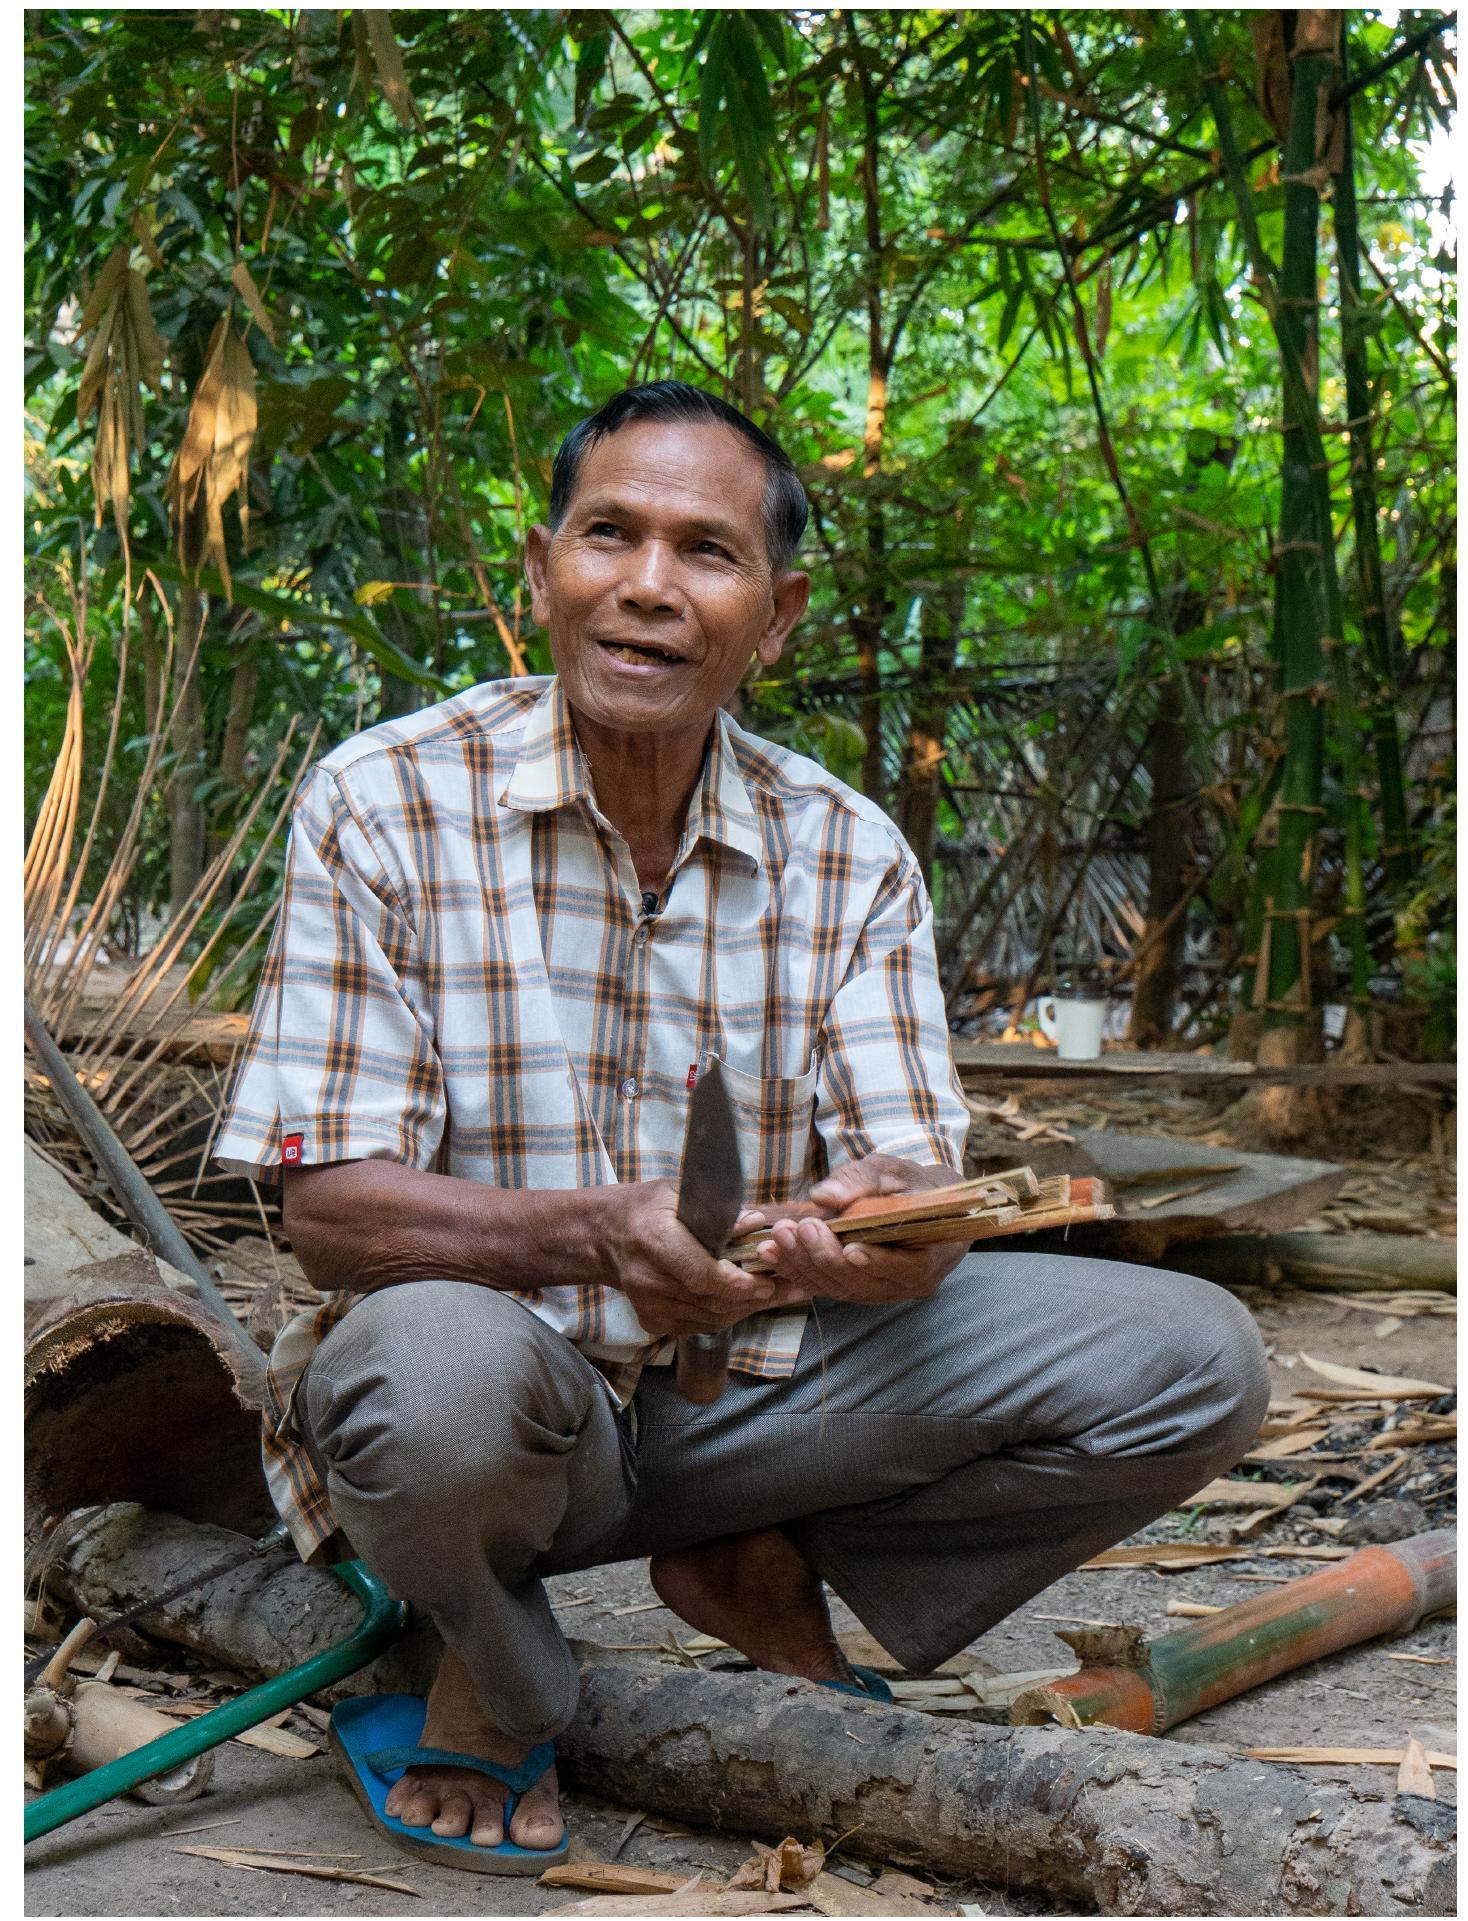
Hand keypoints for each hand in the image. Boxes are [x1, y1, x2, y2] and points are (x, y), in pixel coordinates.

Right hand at [602, 1179, 802, 1340]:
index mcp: (653, 1240)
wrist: (604, 1236)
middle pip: (711, 1301)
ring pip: (711, 1318)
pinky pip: (701, 1325)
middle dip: (754, 1296)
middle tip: (789, 1286)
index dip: (736, 1283)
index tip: (766, 1280)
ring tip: (777, 1293)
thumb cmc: (646, 1208)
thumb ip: (719, 1211)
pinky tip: (746, 1300)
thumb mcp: (679, 1194)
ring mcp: (648, 1305)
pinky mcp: (652, 1321)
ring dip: (747, 1307)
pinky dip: (728, 1314)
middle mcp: (648, 1278)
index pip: (699, 1274)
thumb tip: (756, 1223)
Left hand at [749, 1154, 966, 1304]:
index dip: (877, 1260)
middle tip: (799, 1229)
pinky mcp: (858, 1291)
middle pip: (863, 1281)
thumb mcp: (890, 1172)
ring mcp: (882, 1292)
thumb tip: (822, 1195)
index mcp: (930, 1256)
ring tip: (777, 1239)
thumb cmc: (909, 1187)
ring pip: (841, 1288)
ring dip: (805, 1265)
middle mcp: (907, 1284)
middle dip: (826, 1257)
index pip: (906, 1266)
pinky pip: (827, 1288)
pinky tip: (773, 1252)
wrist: (920, 1209)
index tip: (848, 1247)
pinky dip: (798, 1271)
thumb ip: (859, 1182)